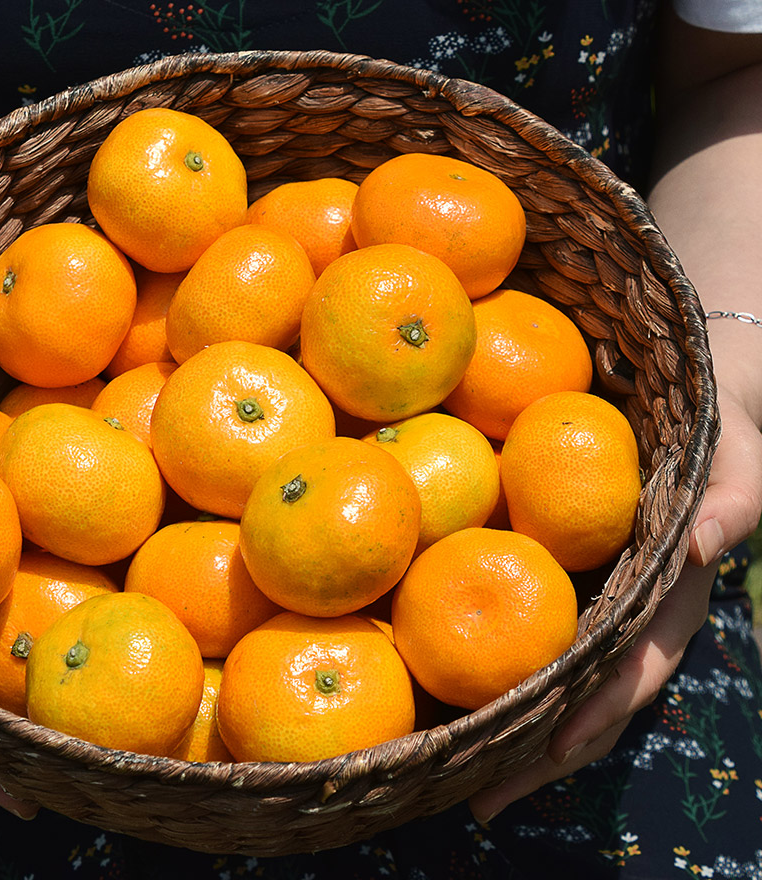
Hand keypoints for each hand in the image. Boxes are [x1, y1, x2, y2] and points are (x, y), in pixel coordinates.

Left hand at [466, 384, 761, 823]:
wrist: (702, 391)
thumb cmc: (721, 422)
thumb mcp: (737, 457)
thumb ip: (729, 500)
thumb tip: (698, 548)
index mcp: (670, 593)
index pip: (634, 669)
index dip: (595, 714)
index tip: (547, 753)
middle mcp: (631, 606)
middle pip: (589, 691)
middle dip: (542, 747)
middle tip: (481, 796)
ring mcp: (599, 591)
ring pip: (559, 668)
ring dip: (517, 718)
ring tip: (459, 764)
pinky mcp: (567, 562)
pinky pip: (536, 618)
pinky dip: (504, 655)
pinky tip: (455, 681)